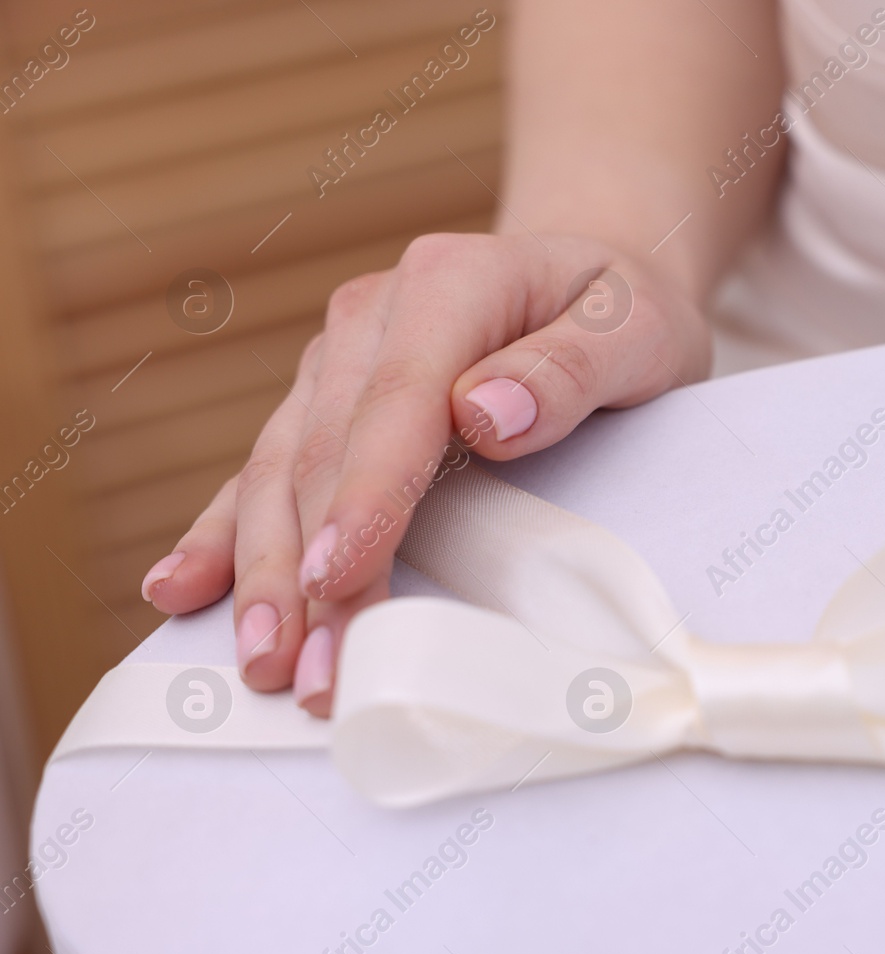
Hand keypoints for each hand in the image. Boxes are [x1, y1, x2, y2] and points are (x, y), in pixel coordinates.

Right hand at [140, 232, 708, 715]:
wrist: (590, 280)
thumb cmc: (621, 312)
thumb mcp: (634, 327)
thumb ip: (570, 366)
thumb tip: (485, 413)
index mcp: (448, 283)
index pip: (397, 400)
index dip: (365, 494)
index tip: (341, 575)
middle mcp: (373, 319)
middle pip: (327, 452)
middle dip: (310, 569)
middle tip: (314, 672)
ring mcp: (336, 363)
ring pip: (280, 472)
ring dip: (264, 573)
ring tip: (263, 662)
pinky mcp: (322, 404)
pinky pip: (262, 473)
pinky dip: (222, 536)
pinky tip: (182, 591)